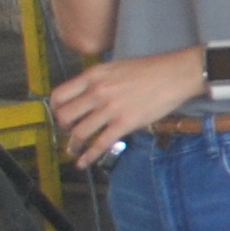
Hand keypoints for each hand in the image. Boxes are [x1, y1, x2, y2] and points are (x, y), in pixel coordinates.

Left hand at [50, 49, 205, 167]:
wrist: (175, 74)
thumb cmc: (149, 69)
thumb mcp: (116, 67)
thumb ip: (98, 80)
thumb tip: (88, 95)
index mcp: (93, 76)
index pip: (59, 95)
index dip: (54, 109)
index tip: (59, 115)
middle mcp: (97, 92)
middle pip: (65, 116)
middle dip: (63, 128)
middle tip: (69, 132)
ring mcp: (110, 109)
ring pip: (79, 132)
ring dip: (73, 145)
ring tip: (73, 150)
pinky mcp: (124, 123)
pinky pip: (100, 144)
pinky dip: (89, 156)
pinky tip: (84, 163)